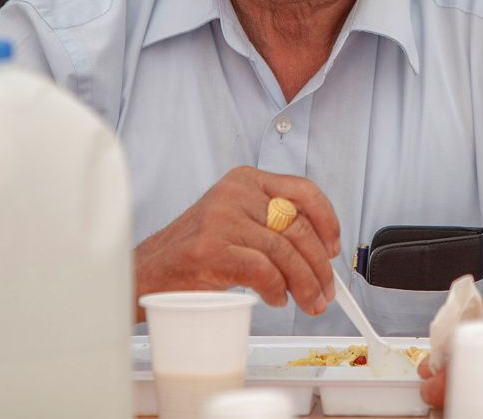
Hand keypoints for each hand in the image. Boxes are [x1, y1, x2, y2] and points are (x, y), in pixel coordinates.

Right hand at [132, 166, 340, 317]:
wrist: (149, 271)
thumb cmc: (194, 251)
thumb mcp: (236, 220)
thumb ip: (271, 225)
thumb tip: (319, 252)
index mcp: (244, 180)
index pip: (303, 190)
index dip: (327, 220)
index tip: (334, 248)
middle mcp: (235, 193)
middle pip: (298, 227)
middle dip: (320, 266)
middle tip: (326, 291)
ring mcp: (222, 219)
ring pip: (285, 252)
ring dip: (305, 284)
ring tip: (308, 302)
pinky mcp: (212, 249)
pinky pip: (263, 271)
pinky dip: (277, 289)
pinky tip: (276, 299)